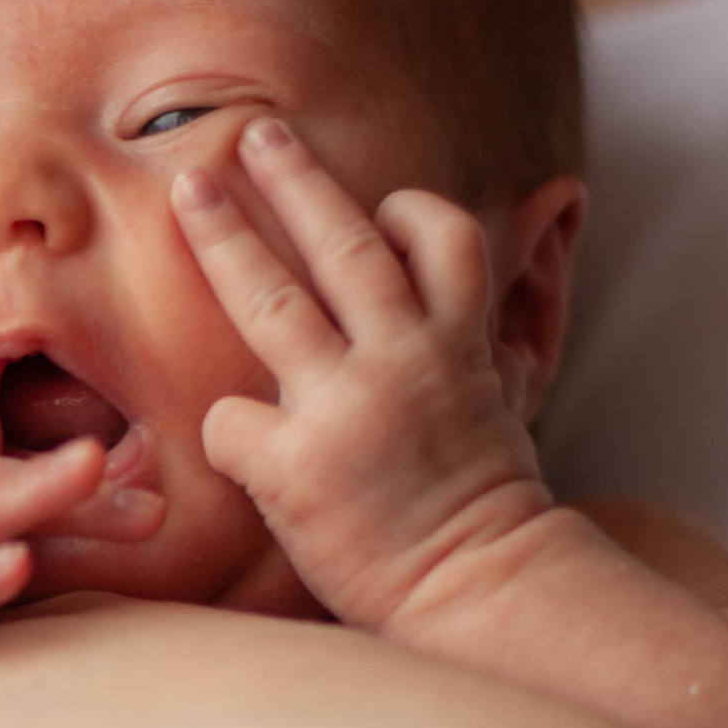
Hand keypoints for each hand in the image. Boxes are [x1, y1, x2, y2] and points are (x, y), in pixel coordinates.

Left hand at [174, 118, 559, 627]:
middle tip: (247, 133)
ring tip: (188, 189)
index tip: (374, 200)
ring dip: (226, 236)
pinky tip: (234, 448)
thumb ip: (489, 340)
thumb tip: (540, 263)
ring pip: (272, 300)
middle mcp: (402, 361)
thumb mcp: (505, 405)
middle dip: (292, 179)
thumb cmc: (482, 507)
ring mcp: (345, 410)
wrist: (479, 594)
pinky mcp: (295, 467)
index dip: (406, 210)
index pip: (440, 237)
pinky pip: (228, 421)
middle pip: (340, 246)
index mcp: (459, 344)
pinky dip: (223, 428)